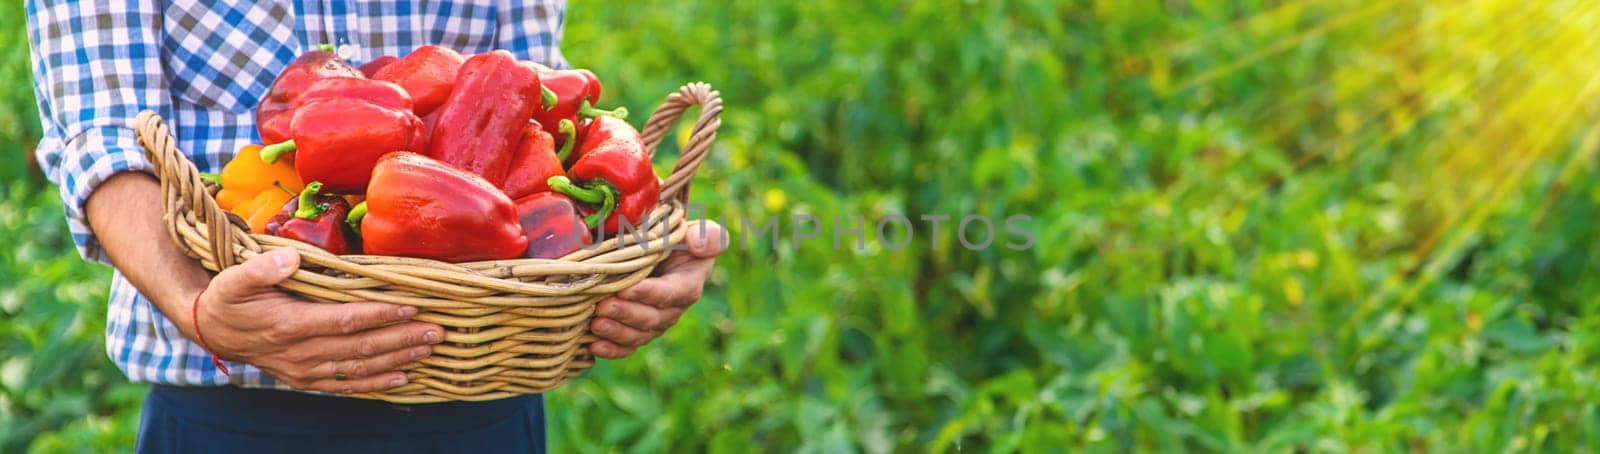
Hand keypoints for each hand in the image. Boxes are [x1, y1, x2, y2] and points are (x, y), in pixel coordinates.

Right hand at [194, 247, 444, 392]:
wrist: (210, 329)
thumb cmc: (228, 297)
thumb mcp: (235, 277)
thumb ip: (263, 268)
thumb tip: (293, 257)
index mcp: (289, 325)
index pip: (345, 321)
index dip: (380, 315)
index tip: (412, 307)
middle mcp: (300, 352)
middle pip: (361, 347)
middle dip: (402, 339)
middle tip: (437, 331)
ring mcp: (304, 369)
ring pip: (359, 367)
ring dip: (397, 360)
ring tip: (429, 349)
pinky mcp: (305, 379)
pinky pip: (346, 384)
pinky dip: (376, 383)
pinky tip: (403, 378)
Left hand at [590, 220, 726, 357]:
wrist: (657, 251)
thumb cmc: (674, 236)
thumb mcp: (697, 230)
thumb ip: (707, 236)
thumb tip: (697, 245)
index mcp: (688, 284)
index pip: (672, 293)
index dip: (650, 294)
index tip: (625, 291)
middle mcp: (673, 309)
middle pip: (652, 318)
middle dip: (626, 314)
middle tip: (602, 307)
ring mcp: (655, 323)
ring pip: (638, 335)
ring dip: (616, 332)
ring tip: (595, 325)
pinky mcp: (638, 331)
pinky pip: (628, 347)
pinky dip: (612, 350)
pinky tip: (594, 346)